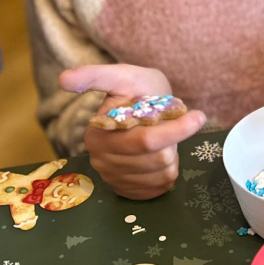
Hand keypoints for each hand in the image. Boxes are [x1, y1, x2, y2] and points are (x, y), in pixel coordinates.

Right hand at [59, 64, 205, 199]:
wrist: (142, 106)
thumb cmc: (136, 88)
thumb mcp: (122, 75)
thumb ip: (96, 75)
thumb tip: (63, 79)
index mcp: (98, 134)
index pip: (145, 141)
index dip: (175, 130)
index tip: (199, 116)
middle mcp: (101, 160)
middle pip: (157, 158)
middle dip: (173, 139)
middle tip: (171, 122)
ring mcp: (114, 178)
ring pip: (162, 173)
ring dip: (171, 154)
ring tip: (161, 137)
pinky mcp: (128, 190)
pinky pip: (161, 187)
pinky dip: (168, 170)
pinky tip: (159, 154)